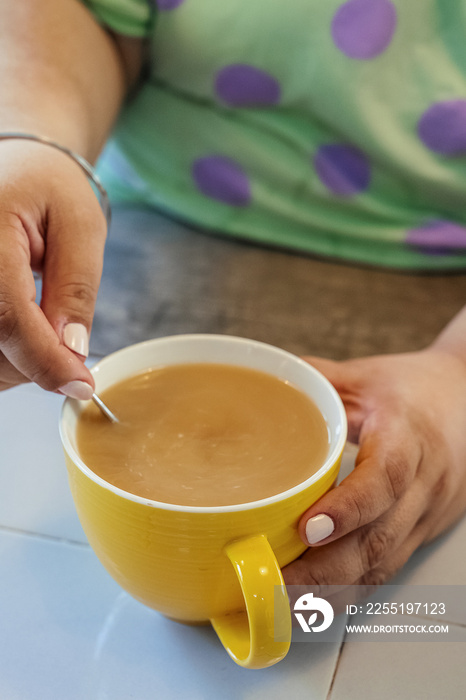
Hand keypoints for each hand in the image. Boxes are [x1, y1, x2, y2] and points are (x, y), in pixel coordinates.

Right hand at [0, 139, 105, 396]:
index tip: (81, 384)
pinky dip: (4, 357)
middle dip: (35, 364)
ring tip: (46, 331)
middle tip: (70, 349)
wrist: (15, 167)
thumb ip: (75, 288)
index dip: (45, 360)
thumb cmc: (48, 187)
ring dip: (18, 365)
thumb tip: (73, 350)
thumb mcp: (80, 226)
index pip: (6, 317)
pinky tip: (25, 336)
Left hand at [282, 347, 465, 590]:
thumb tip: (266, 381)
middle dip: (324, 570)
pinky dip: (350, 588)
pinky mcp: (423, 532)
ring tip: (281, 600)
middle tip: (273, 582)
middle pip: (379, 538)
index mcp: (408, 438)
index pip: (385, 479)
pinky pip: (387, 568)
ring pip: (383, 563)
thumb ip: (318, 379)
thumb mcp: (365, 376)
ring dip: (332, 590)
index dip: (348, 509)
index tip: (307, 529)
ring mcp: (427, 514)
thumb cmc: (414, 389)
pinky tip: (315, 599)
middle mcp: (423, 484)